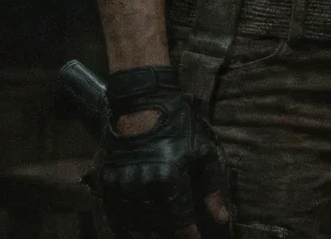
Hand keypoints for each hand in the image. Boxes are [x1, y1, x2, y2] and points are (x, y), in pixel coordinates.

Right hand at [93, 66, 232, 237]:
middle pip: (157, 227)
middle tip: (180, 237)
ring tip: (160, 236)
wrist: (143, 105)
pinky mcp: (108, 182)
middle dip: (170, 237)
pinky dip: (126, 227)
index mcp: (169, 179)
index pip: (180, 221)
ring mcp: (123, 185)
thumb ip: (213, 188)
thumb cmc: (179, 126)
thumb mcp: (203, 152)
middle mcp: (143, 186)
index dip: (189, 237)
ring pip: (135, 225)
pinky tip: (137, 232)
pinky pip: (116, 214)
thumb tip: (222, 218)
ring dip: (149, 234)